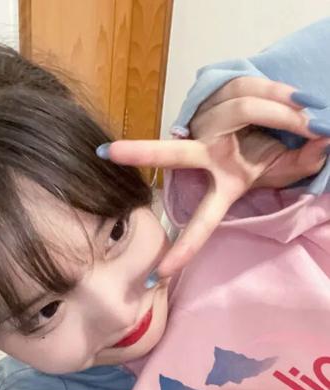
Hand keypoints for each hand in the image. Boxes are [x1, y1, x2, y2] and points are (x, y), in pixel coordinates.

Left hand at [103, 77, 329, 275]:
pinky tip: (295, 99)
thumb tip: (321, 144)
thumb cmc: (278, 149)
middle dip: (142, 152)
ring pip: (244, 108)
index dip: (183, 249)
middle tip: (107, 153)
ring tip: (310, 120)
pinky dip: (280, 92)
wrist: (279, 113)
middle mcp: (208, 155)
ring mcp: (209, 126)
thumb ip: (302, 162)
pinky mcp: (214, 98)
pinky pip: (246, 87)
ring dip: (285, 113)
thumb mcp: (288, 166)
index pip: (200, 220)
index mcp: (223, 183)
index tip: (157, 276)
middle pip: (175, 155)